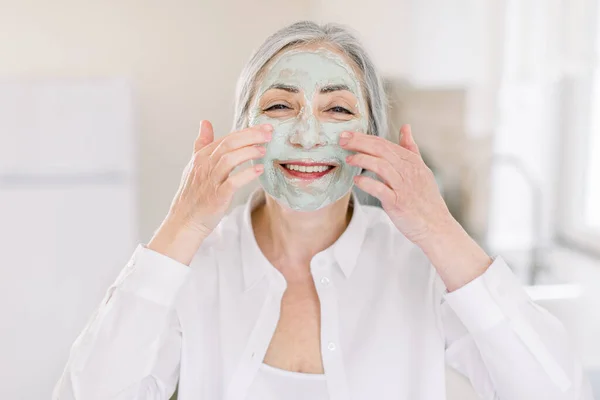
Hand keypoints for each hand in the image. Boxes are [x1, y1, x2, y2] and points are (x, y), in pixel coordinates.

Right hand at [148, 120, 271, 264]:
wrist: (185, 221)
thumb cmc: (193, 193)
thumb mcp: (194, 165)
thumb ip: (202, 143)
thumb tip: (205, 122)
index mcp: (202, 157)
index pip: (227, 138)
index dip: (247, 131)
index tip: (265, 127)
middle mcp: (205, 166)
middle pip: (229, 144)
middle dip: (251, 136)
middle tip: (269, 133)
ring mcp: (211, 181)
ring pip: (229, 159)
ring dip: (248, 152)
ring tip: (264, 149)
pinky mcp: (217, 197)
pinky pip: (232, 182)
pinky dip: (246, 174)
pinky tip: (259, 169)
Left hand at [340, 124, 491, 290]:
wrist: (436, 225)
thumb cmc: (426, 198)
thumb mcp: (421, 169)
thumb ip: (411, 148)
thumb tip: (406, 127)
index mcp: (412, 161)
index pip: (385, 143)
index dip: (365, 137)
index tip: (348, 134)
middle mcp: (408, 171)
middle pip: (381, 150)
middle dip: (359, 142)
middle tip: (342, 140)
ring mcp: (403, 187)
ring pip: (380, 166)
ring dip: (362, 160)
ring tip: (348, 159)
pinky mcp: (398, 203)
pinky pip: (380, 189)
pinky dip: (367, 183)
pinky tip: (356, 181)